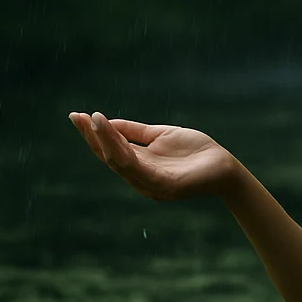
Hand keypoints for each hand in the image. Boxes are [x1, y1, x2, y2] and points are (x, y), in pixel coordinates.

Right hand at [68, 111, 241, 200]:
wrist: (224, 167)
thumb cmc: (194, 151)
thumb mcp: (160, 135)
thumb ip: (135, 131)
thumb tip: (106, 121)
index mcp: (138, 165)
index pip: (109, 150)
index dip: (92, 134)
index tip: (76, 116)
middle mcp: (139, 178)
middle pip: (109, 157)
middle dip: (92, 137)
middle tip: (79, 117)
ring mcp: (150, 184)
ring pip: (120, 162)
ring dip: (105, 141)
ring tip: (95, 120)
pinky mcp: (164, 186)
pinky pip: (138, 168)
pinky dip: (123, 151)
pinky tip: (114, 134)